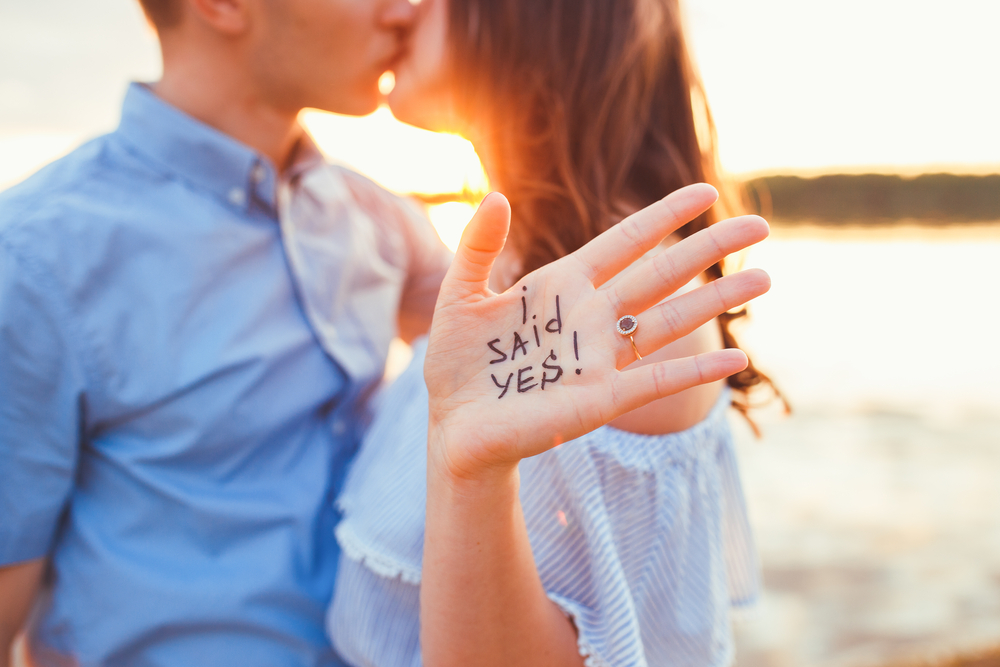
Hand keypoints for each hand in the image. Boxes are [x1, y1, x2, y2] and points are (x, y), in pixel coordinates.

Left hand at [424, 184, 769, 479]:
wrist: (455, 425)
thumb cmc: (457, 362)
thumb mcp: (460, 295)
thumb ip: (478, 247)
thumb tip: (500, 195)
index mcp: (562, 285)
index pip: (625, 241)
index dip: (664, 216)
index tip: (705, 192)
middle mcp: (592, 316)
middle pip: (663, 274)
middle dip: (710, 249)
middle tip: (760, 227)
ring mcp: (601, 357)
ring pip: (671, 320)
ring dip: (717, 300)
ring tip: (767, 278)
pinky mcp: (600, 398)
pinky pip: (657, 380)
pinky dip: (696, 371)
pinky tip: (737, 358)